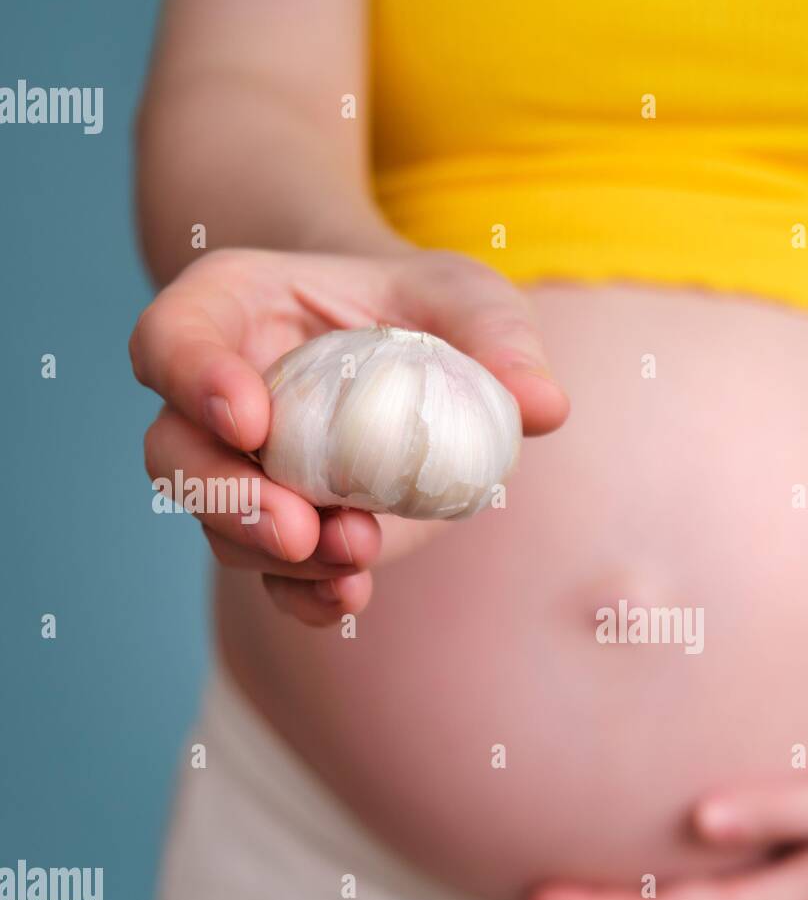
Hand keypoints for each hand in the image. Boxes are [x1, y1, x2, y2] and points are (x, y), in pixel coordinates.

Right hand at [130, 246, 568, 624]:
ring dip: (281, 555)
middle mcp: (217, 400)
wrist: (421, 359)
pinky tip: (351, 599)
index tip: (251, 420)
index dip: (193, 378)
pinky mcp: (294, 532)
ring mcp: (248, 475)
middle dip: (225, 498)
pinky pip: (275, 576)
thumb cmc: (428, 310)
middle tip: (294, 527)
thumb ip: (498, 339)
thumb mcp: (470, 299)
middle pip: (175, 453)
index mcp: (231, 312)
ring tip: (357, 554)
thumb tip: (543, 406)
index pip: (172, 339)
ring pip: (221, 527)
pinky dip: (306, 596)